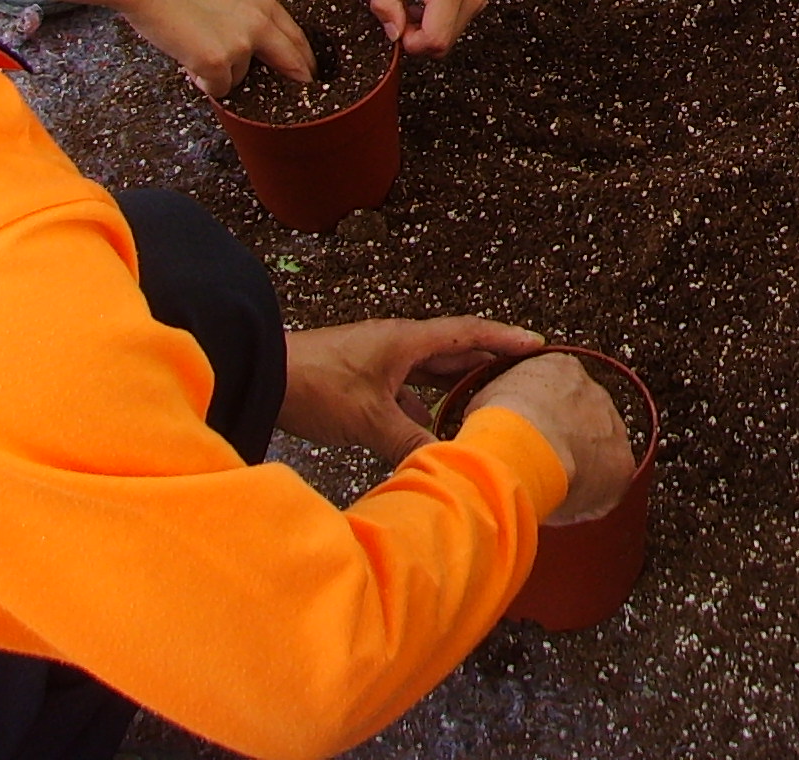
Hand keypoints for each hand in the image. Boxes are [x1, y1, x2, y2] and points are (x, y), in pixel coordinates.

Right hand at [116, 0, 314, 97]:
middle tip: (297, 89)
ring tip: (197, 50)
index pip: (297, 37)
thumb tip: (249, 36)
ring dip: (223, 73)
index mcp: (263, 1)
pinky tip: (189, 63)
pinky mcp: (216, 62)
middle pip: (292, 62)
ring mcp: (240, 44)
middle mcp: (259, 23)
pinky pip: (219, 88)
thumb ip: (245, 11)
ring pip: (242, 77)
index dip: (305, 58)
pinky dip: (204, 82)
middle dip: (296, 79)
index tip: (309, 70)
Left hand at [280, 316, 545, 461]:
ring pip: (427, 373)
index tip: (537, 344)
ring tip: (480, 408)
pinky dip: (420, 408)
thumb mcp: (369, 420)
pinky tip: (424, 431)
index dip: (505, 338)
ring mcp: (377, 361)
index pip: (469, 333)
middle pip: (453, 352)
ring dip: (453, 389)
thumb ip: (411, 443)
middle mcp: (397, 345)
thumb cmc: (316, 386)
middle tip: (521, 378)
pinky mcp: (360, 380)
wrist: (261, 377)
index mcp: (407, 341)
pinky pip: (403, 391)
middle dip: (487, 363)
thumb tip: (449, 466)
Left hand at [373, 0, 491, 55]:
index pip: (432, 43)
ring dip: (425, 26)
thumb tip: (391, 32)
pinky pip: (455, 20)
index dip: (407, 41)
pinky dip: (436, 16)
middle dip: (415, 36)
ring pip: (448, 35)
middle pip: (442, 45)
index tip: (393, 20)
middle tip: (398, 6)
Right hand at [469, 353, 637, 524]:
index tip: (528, 441)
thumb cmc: (500, 426)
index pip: (555, 395)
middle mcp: (594, 392)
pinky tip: (565, 503)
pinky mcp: (622, 463)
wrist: (523, 448)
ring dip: (577, 469)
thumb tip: (487, 419)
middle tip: (539, 466)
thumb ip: (497, 405)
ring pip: (596, 451)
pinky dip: (588, 497)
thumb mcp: (485, 403)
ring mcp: (613, 426)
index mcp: (561, 370)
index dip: (540, 423)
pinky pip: (608, 484)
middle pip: (580, 422)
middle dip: (562, 444)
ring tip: (548, 487)